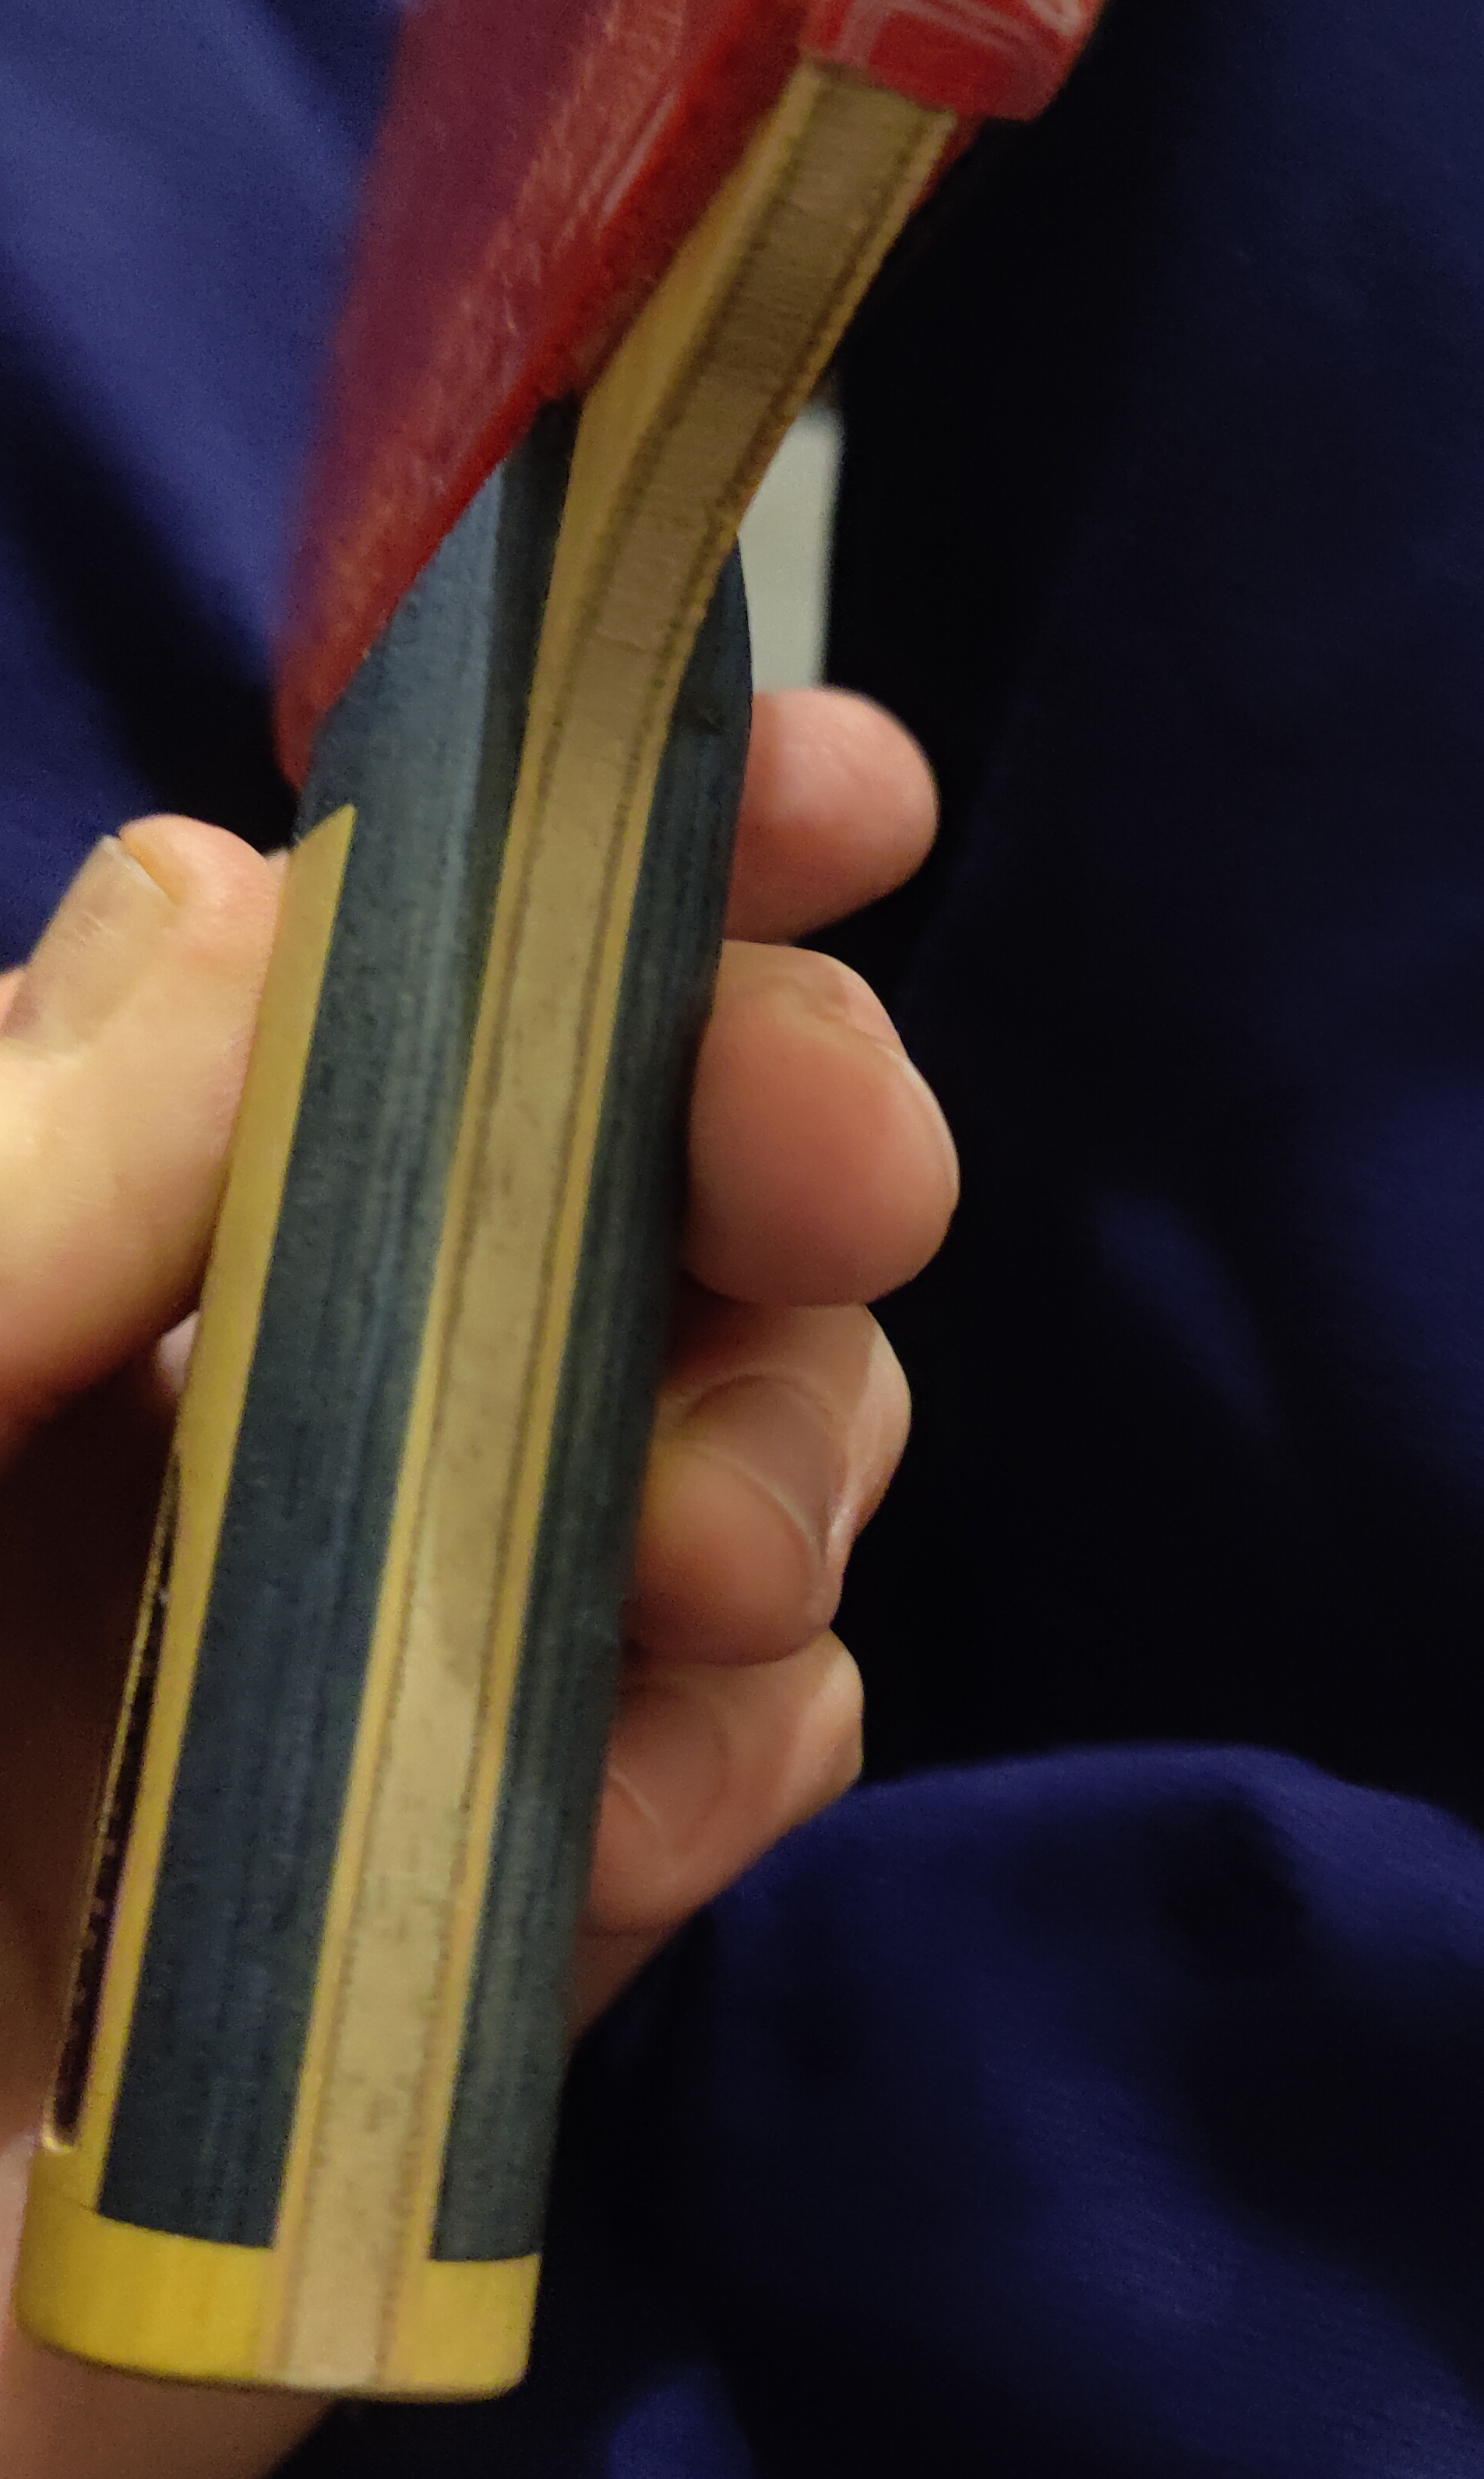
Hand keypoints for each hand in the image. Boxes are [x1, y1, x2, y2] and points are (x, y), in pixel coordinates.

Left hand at [0, 688, 954, 2475]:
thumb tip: (237, 884)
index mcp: (102, 1252)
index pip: (396, 972)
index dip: (620, 853)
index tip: (831, 802)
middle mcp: (272, 1409)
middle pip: (636, 1175)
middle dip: (777, 1133)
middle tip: (836, 1183)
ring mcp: (411, 1647)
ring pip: (738, 1428)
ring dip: (782, 1447)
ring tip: (692, 1577)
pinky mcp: (505, 1896)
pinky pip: (734, 1744)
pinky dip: (742, 1740)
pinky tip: (635, 1812)